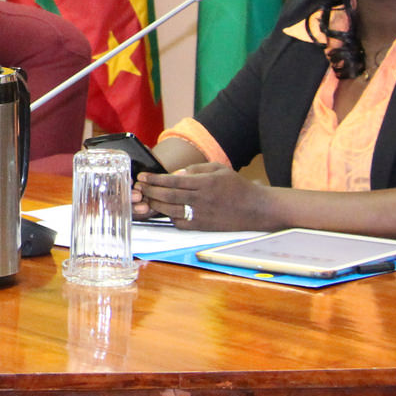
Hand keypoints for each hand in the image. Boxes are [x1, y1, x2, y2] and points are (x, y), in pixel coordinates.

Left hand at [136, 162, 264, 230]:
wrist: (256, 209)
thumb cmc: (237, 186)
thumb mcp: (218, 169)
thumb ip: (196, 169)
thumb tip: (175, 174)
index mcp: (206, 183)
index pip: (174, 180)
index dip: (155, 179)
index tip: (143, 176)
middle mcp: (202, 199)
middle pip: (169, 195)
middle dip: (150, 191)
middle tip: (139, 187)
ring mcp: (202, 215)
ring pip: (172, 210)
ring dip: (156, 204)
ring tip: (147, 198)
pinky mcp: (203, 227)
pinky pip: (181, 223)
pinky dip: (170, 217)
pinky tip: (166, 210)